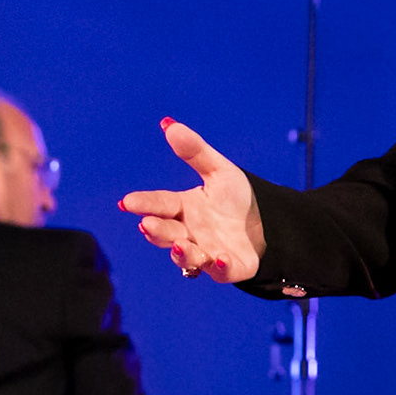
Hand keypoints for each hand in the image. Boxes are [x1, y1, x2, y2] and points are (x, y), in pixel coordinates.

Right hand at [119, 118, 264, 282]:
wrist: (268, 223)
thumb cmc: (236, 200)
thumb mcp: (219, 171)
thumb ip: (195, 151)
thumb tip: (168, 123)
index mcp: (184, 208)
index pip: (161, 204)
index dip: (144, 203)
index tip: (128, 201)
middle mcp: (190, 232)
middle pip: (168, 233)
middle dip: (157, 230)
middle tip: (147, 224)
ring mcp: (207, 252)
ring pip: (189, 257)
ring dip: (183, 253)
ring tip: (180, 244)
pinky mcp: (229, 267)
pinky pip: (222, 271)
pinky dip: (220, 267)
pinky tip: (221, 258)